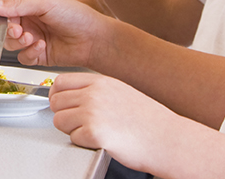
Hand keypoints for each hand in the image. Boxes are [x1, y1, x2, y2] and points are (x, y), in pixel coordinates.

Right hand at [0, 0, 111, 67]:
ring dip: (18, 41)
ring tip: (32, 38)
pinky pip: (22, 57)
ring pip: (9, 42)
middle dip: (7, 28)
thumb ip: (18, 4)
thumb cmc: (77, 15)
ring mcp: (31, 37)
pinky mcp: (37, 55)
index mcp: (28, 3)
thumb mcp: (46, 2)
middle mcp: (28, 20)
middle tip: (17, 29)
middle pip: (2, 24)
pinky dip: (29, 53)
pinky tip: (42, 47)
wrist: (94, 39)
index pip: (2, 2)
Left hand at [49, 73, 181, 170]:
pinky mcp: (95, 133)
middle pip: (56, 102)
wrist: (169, 140)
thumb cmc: (148, 120)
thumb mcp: (119, 92)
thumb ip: (93, 90)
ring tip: (95, 132)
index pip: (59, 82)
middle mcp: (94, 94)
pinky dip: (84, 143)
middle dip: (65, 115)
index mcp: (99, 81)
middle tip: (82, 123)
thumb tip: (67, 94)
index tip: (62, 104)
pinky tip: (102, 140)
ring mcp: (93, 112)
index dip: (58, 96)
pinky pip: (73, 138)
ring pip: (60, 121)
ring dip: (72, 130)